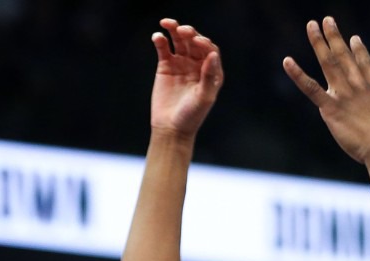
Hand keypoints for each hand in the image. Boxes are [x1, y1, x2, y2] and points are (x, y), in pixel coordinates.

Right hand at [150, 18, 223, 138]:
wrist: (171, 128)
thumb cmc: (191, 116)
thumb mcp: (204, 97)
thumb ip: (209, 76)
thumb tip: (213, 54)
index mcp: (211, 72)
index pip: (210, 50)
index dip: (204, 43)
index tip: (196, 41)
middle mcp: (197, 65)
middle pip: (194, 42)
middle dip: (189, 34)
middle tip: (183, 31)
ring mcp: (181, 64)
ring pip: (179, 41)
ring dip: (174, 30)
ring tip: (167, 24)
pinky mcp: (165, 66)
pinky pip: (164, 48)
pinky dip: (160, 40)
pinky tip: (157, 37)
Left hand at [283, 17, 369, 164]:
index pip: (365, 64)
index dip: (359, 50)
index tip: (354, 38)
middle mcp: (358, 86)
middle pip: (344, 56)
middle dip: (335, 37)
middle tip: (327, 20)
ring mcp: (344, 94)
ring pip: (328, 63)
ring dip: (319, 43)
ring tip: (312, 25)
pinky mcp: (330, 108)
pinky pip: (310, 88)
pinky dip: (297, 74)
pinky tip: (287, 61)